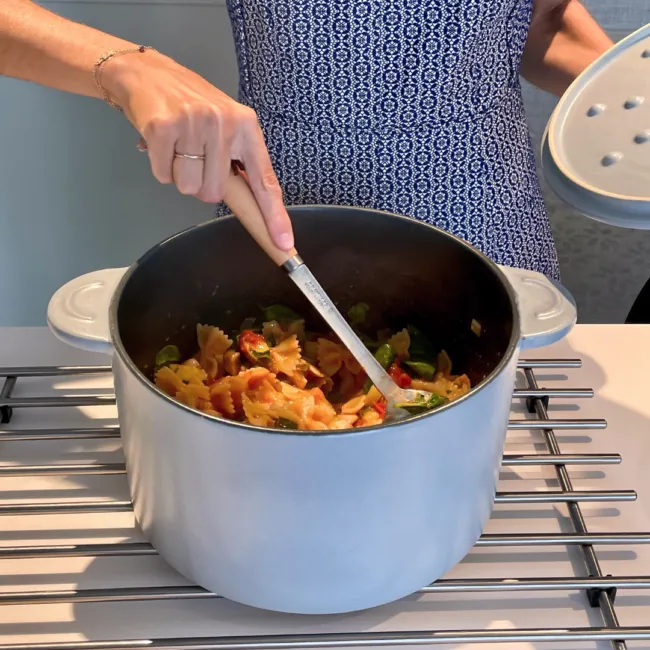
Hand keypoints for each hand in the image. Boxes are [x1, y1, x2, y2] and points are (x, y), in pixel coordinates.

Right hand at [101, 49, 293, 249]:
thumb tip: (251, 207)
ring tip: (177, 147)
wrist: (147, 73)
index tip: (283, 242)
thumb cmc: (190, 104)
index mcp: (246, 126)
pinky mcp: (163, 127)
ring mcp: (193, 123)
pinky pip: (163, 175)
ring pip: (188, 187)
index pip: (264, 181)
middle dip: (201, 185)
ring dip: (179, 176)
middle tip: (194, 157)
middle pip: (214, 193)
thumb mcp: (227, 125)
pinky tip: (162, 143)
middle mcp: (224, 123)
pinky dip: (160, 166)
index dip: (274, 215)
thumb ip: (239, 161)